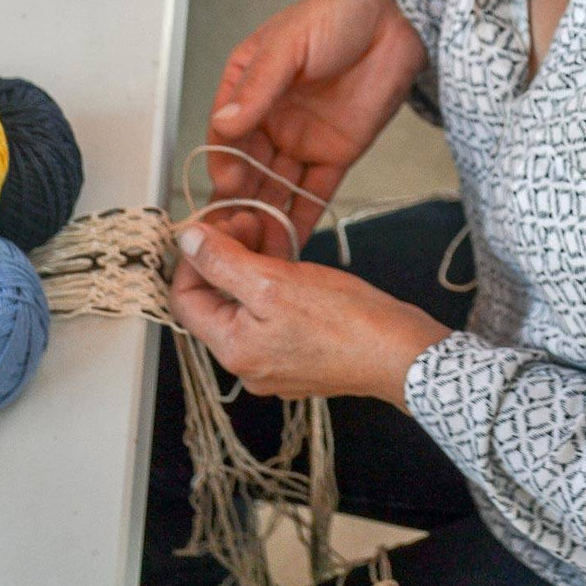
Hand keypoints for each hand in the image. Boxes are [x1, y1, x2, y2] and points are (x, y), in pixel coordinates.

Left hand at [170, 222, 451, 407]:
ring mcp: (274, 363)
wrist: (400, 353)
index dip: (195, 256)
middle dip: (226, 255)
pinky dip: (274, 284)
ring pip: (245, 305)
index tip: (218, 225)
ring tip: (273, 236)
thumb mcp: (274, 280)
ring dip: (251, 265)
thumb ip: (224, 261)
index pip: (185, 297)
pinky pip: (271, 315)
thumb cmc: (345, 321)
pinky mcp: (299, 355)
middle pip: (215, 300)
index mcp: (232, 349)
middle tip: (250, 222)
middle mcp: (247, 364)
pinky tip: (292, 262)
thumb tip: (186, 241)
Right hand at [201, 0, 427, 255]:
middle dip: (240, 202)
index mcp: (248, 86)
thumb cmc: (338, 15)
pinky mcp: (334, 155)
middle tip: (234, 234)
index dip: (223, 162)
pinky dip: (302, 218)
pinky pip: (313, 193)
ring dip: (266, 218)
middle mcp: (269, 118)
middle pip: (247, 168)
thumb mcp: (288, 45)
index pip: (225, 134)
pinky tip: (289, 245)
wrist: (398, 21)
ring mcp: (300, 139)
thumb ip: (257, 88)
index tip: (225, 187)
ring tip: (258, 253)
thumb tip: (223, 124)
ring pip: (276, 187)